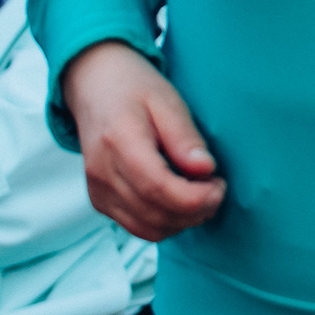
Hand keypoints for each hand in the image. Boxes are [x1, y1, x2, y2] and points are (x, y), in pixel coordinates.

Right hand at [60, 41, 225, 240]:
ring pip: (145, 228)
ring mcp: (98, 190)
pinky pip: (135, 226)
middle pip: (154, 214)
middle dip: (195, 211)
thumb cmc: (135, 89)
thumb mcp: (168, 101)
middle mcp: (102, 174)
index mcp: (119, 143)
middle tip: (218, 189)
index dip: (195, 198)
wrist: (94, 87)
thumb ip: (185, 138)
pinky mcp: (99, 200)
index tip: (220, 185)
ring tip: (203, 194)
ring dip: (182, 221)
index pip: (158, 188)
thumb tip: (206, 170)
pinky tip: (181, 200)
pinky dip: (164, 222)